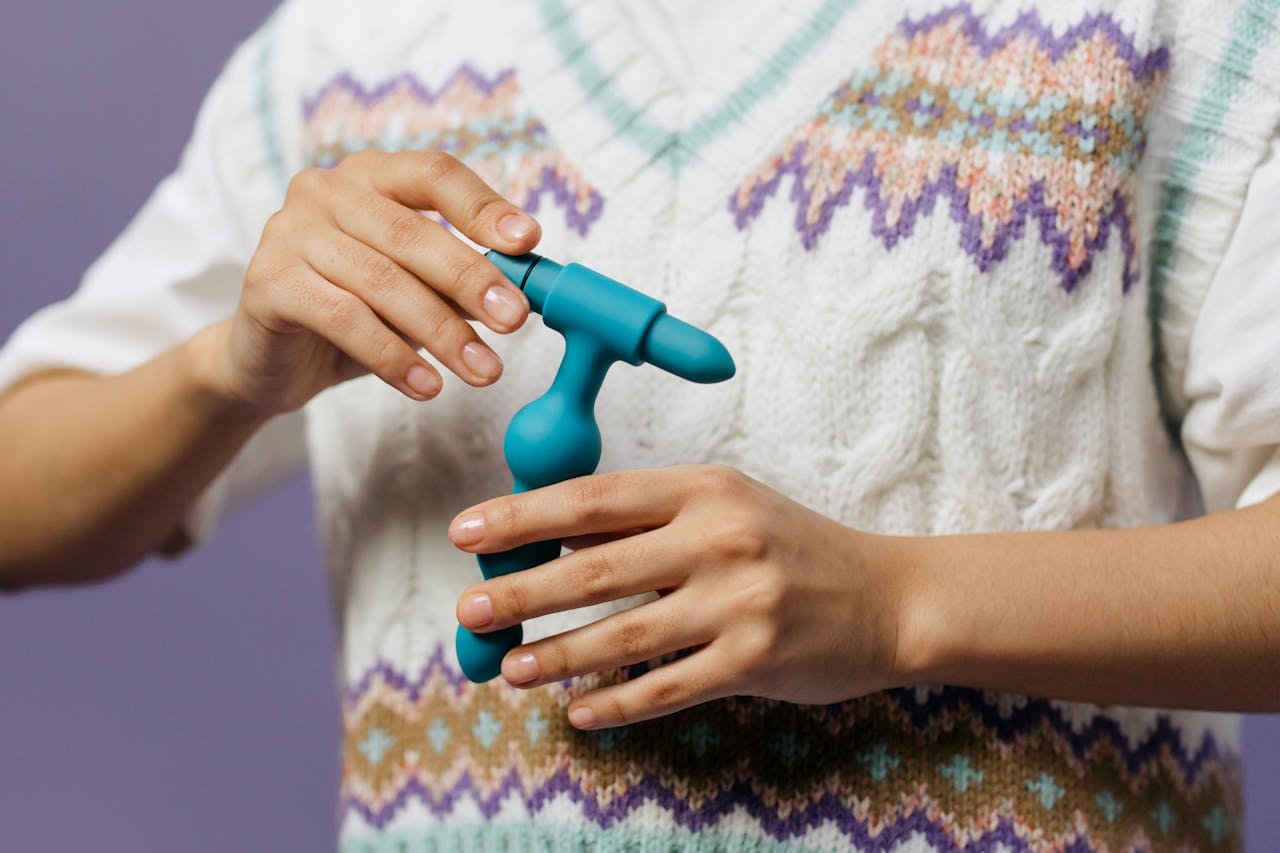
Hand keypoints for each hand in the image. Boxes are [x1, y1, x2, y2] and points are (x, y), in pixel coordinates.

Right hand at [199, 150, 541, 414]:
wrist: (271, 361)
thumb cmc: (356, 312)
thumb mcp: (416, 290)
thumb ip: (458, 280)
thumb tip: (522, 293)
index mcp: (370, 176)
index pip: (433, 173)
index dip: (482, 205)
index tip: (528, 241)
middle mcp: (326, 190)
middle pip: (411, 231)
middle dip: (470, 279)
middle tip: (514, 321)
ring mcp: (290, 231)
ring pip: (381, 280)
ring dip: (440, 330)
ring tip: (482, 371)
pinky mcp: (267, 281)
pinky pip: (343, 319)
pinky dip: (392, 357)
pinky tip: (427, 385)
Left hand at [449, 465, 912, 728]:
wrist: (890, 598)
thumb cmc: (793, 548)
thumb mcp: (727, 509)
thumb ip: (649, 522)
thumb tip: (553, 542)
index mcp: (704, 489)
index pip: (593, 499)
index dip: (522, 516)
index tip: (467, 533)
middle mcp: (720, 538)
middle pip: (596, 568)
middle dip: (523, 592)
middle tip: (469, 611)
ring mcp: (741, 602)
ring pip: (624, 635)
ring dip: (558, 656)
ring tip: (511, 667)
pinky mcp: (756, 661)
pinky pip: (666, 687)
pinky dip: (616, 704)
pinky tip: (579, 712)